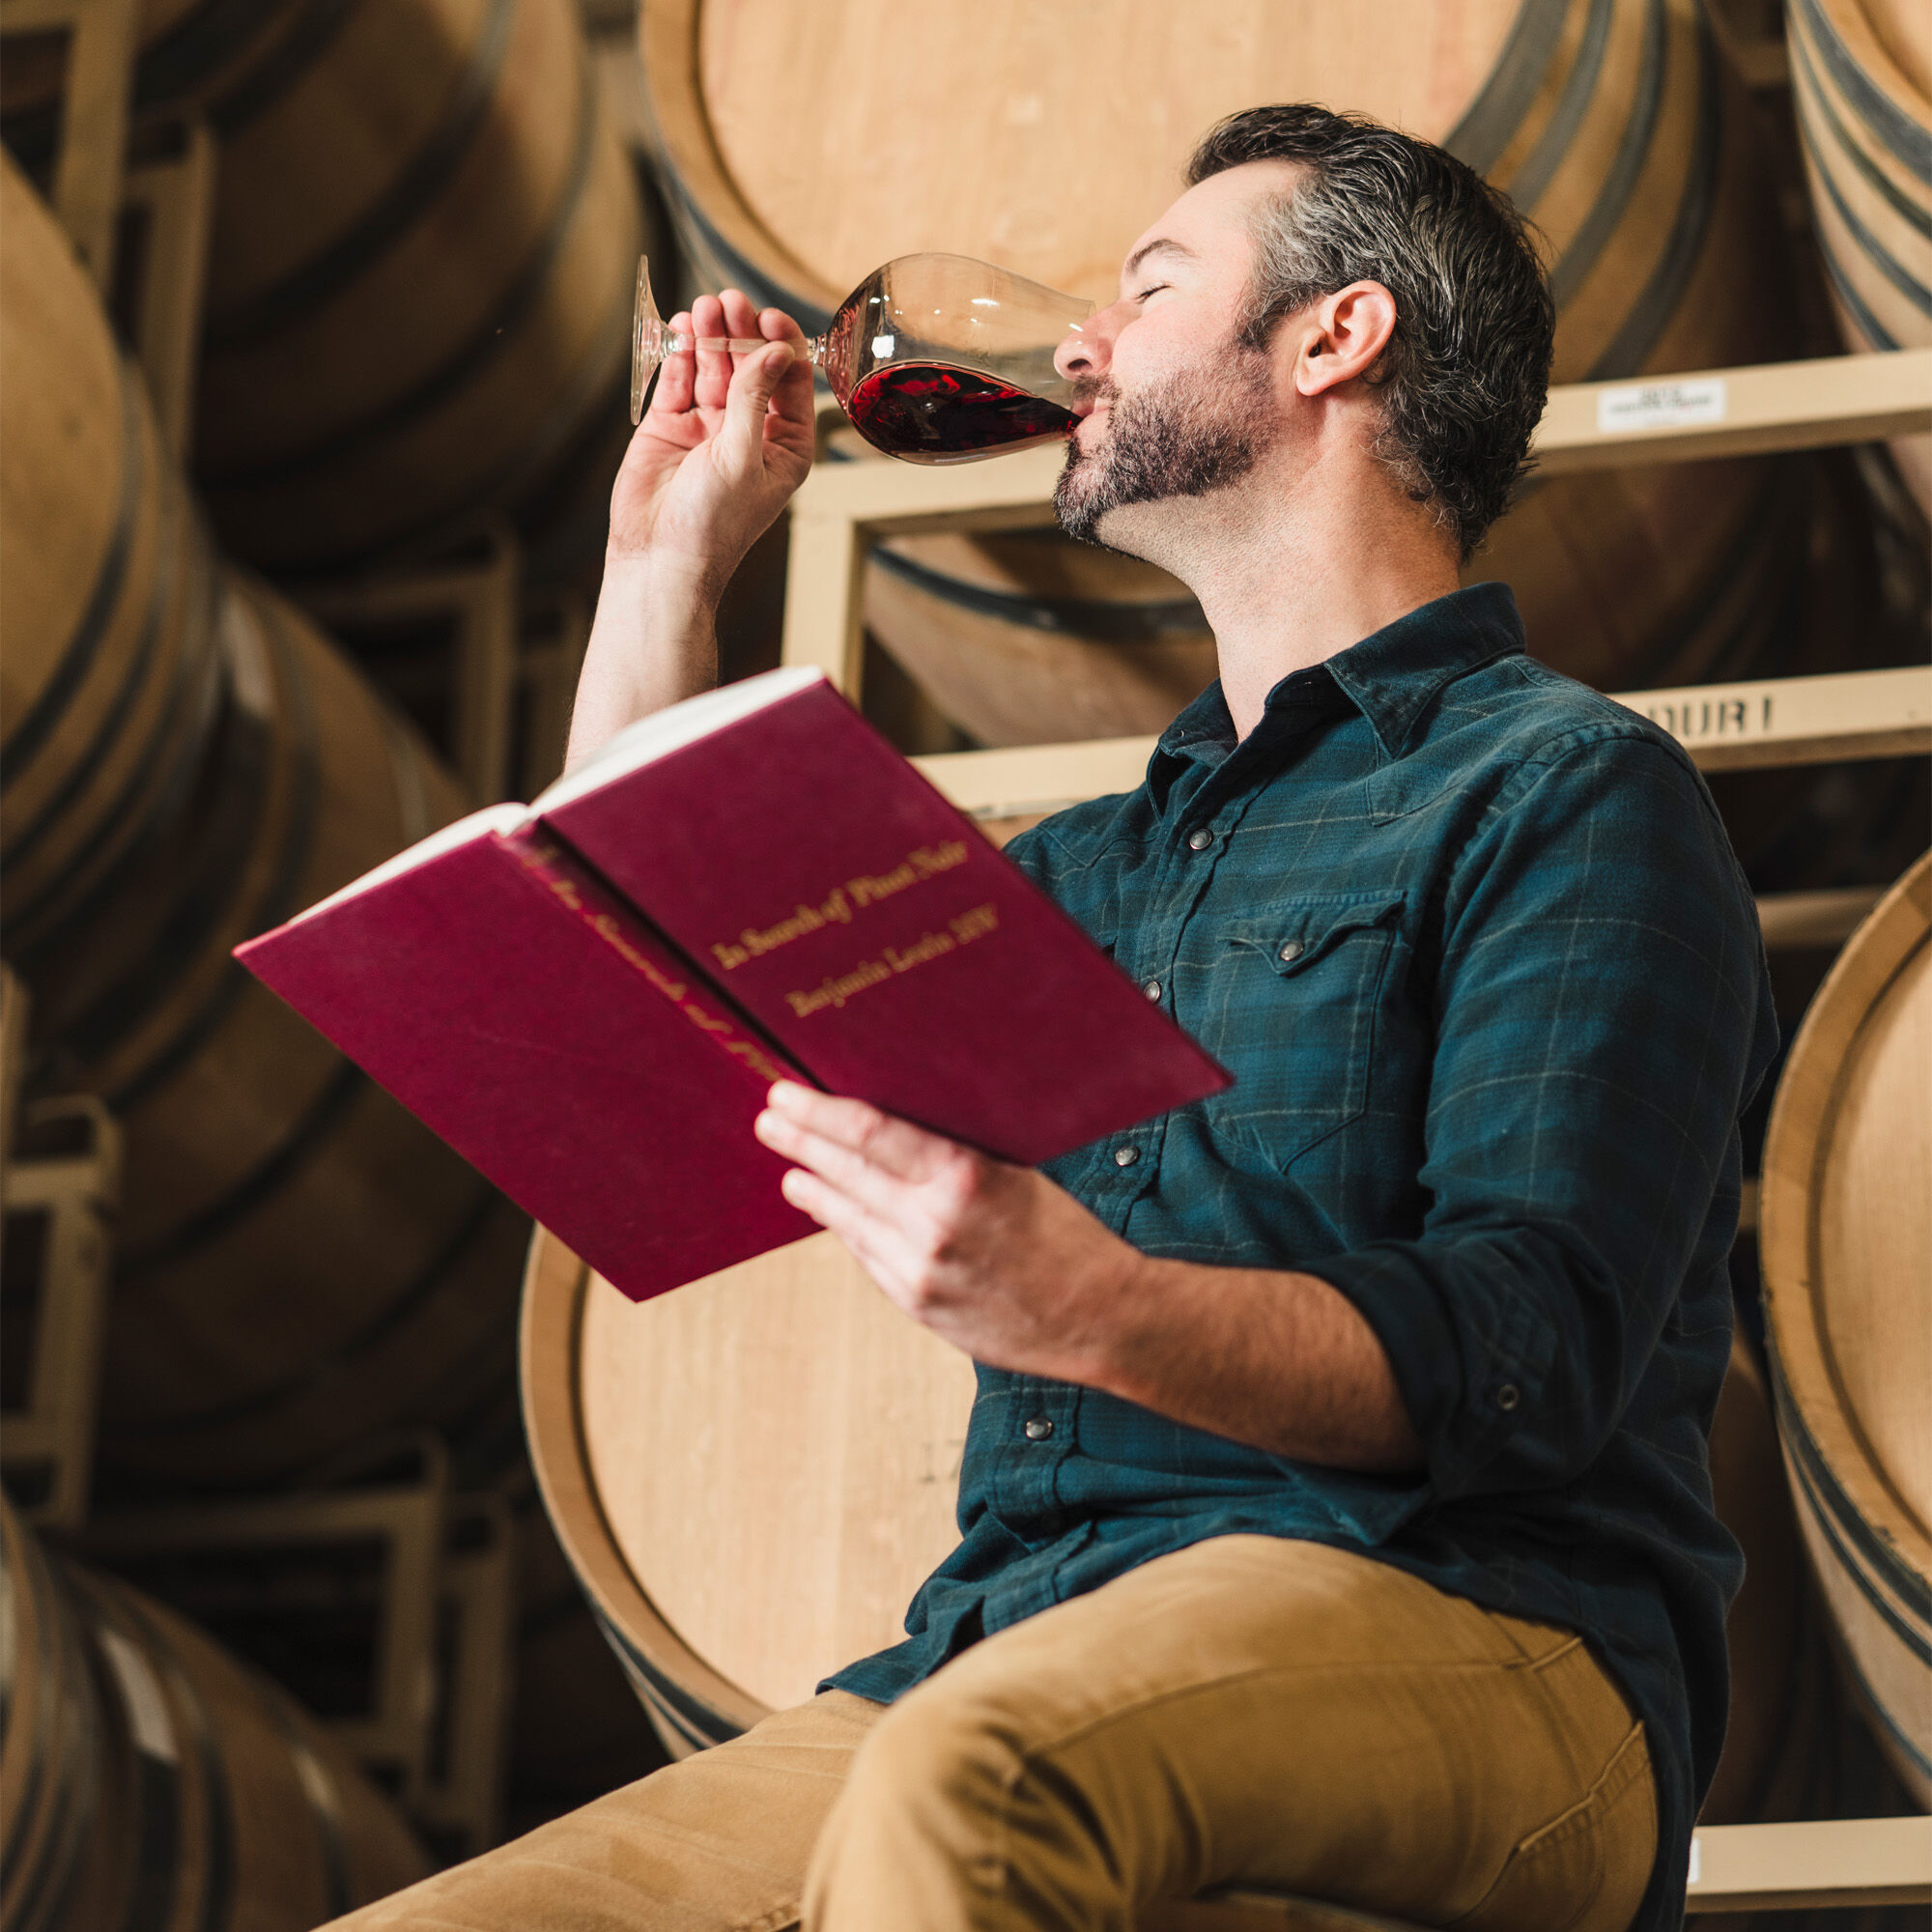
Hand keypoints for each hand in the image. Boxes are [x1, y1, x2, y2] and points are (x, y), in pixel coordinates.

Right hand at [609, 287, 815, 591]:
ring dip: (709, 337)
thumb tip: (776, 350)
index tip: (768, 318)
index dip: (781, 345)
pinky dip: (679, 355)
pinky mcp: (670, 424)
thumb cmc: (712, 524)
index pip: (790, 381)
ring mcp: (708, 426)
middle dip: (740, 332)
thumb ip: (754, 398)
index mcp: (784, 445)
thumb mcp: (742, 456)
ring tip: (703, 310)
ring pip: (713, 367)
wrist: (659, 557)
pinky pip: (679, 380)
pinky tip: (681, 333)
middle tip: (730, 303)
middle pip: (749, 366)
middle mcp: (749, 431)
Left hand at [753, 1081, 1147, 1381]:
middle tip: (769, 1119)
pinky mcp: (917, 1305)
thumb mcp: (1018, 1171)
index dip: (818, 1112)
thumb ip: (954, 1152)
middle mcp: (932, 1225)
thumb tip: (893, 1121)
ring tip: (790, 1169)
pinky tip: (833, 1212)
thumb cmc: (1069, 1233)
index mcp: (963, 1177)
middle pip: (845, 1173)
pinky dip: (846, 1228)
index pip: (868, 1133)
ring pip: (846, 1219)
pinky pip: (868, 1255)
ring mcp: (919, 1271)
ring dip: (813, 1188)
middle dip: (800, 1143)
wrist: (1102, 1318)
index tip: (785, 1094)